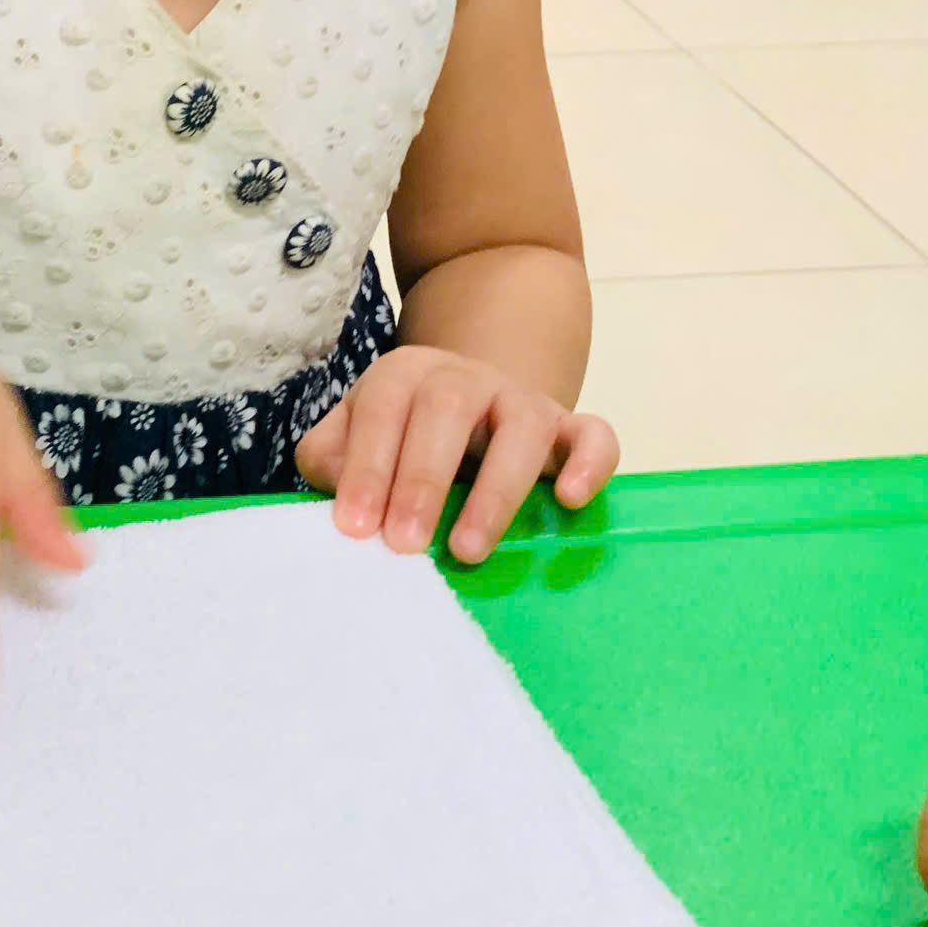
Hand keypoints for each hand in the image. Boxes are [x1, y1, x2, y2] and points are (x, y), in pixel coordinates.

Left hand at [295, 346, 618, 563]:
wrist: (477, 405)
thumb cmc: (406, 436)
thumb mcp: (360, 435)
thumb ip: (333, 457)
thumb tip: (335, 494)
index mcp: (406, 377)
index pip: (383, 409)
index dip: (367, 468)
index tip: (357, 528)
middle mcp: (465, 380)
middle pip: (444, 410)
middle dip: (422, 480)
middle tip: (406, 544)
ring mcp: (522, 401)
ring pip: (521, 427)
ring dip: (494, 491)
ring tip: (469, 550)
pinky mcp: (570, 428)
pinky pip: (593, 436)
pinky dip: (588, 463)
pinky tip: (568, 499)